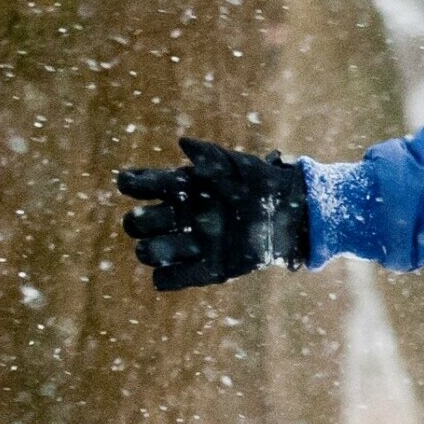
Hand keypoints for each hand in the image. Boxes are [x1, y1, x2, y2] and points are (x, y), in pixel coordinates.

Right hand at [116, 138, 310, 291]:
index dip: (132, 185)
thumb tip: (183, 144)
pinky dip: (169, 277)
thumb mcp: (238, 165)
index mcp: (180, 188)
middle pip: (136, 224)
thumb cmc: (261, 183)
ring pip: (148, 252)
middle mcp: (178, 217)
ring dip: (156, 250)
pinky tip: (191, 262)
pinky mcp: (205, 269)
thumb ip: (211, 155)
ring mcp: (189, 244)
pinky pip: (169, 280)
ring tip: (186, 244)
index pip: (140, 186)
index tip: (133, 184)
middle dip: (141, 222)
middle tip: (166, 218)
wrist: (291, 213)